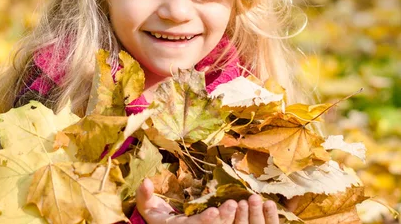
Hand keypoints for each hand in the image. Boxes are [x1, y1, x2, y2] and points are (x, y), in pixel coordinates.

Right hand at [135, 178, 279, 223]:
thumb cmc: (160, 220)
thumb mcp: (149, 210)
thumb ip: (145, 197)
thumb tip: (144, 180)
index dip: (206, 221)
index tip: (215, 210)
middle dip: (226, 219)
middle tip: (234, 203)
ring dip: (239, 220)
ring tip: (245, 203)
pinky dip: (247, 221)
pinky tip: (256, 209)